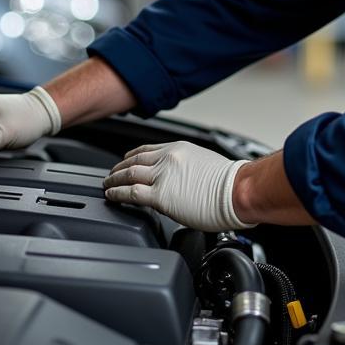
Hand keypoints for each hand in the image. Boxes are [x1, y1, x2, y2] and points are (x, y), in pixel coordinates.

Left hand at [103, 141, 253, 231]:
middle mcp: (168, 158)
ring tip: (107, 184)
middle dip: (119, 167)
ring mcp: (163, 176)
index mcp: (179, 149)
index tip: (126, 159)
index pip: (148, 149)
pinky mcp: (161, 195)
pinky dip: (117, 193)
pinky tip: (112, 196)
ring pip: (129, 174)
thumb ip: (186, 168)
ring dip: (114, 179)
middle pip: (134, 160)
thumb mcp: (204, 163)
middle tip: (111, 173)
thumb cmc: (231, 183)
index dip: (132, 155)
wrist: (238, 190)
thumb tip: (181, 181)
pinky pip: (131, 193)